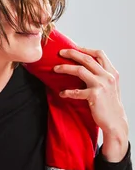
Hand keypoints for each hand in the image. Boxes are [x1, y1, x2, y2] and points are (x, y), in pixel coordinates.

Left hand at [55, 47, 128, 161]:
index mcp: (111, 72)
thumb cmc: (110, 103)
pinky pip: (76, 91)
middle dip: (72, 53)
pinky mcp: (94, 96)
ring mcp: (101, 85)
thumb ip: (101, 74)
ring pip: (80, 70)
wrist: (115, 121)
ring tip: (55, 69)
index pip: (99, 54)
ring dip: (65, 68)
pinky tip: (62, 93)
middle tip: (60, 52)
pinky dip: (67, 92)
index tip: (74, 47)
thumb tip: (85, 65)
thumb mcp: (110, 85)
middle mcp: (107, 77)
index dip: (86, 49)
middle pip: (87, 59)